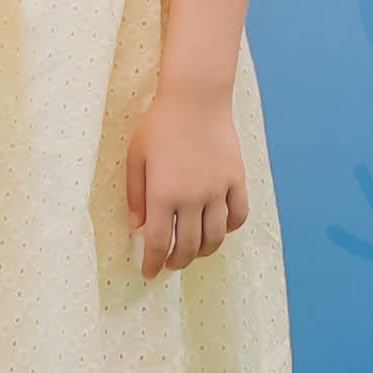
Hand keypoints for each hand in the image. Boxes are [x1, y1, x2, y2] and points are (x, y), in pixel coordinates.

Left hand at [125, 83, 249, 278]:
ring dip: (203, 252)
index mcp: (164, 194)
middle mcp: (193, 197)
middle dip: (177, 261)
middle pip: (188, 245)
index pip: (159, 242)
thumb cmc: (160, 125)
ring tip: (193, 253)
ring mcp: (218, 190)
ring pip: (215, 237)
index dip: (153, 262)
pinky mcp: (236, 180)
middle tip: (170, 264)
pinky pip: (238, 215)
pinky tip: (218, 230)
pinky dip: (229, 229)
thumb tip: (137, 227)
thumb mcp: (136, 158)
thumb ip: (135, 195)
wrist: (196, 99)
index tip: (148, 273)